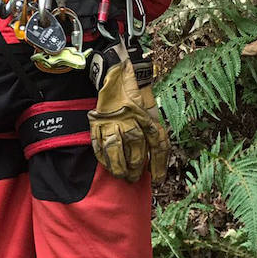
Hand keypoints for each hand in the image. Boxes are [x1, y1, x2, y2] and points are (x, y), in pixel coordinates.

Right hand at [89, 58, 168, 181]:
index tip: (158, 179)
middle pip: (135, 146)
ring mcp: (113, 120)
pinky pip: (99, 143)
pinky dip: (103, 157)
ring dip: (119, 165)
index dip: (159, 164)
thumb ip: (154, 136)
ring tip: (121, 175)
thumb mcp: (151, 115)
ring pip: (116, 147)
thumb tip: (156, 163)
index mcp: (147, 118)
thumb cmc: (137, 102)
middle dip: (136, 166)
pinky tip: (108, 165)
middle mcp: (131, 119)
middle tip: (134, 177)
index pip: (157, 144)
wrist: (117, 78)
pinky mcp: (97, 122)